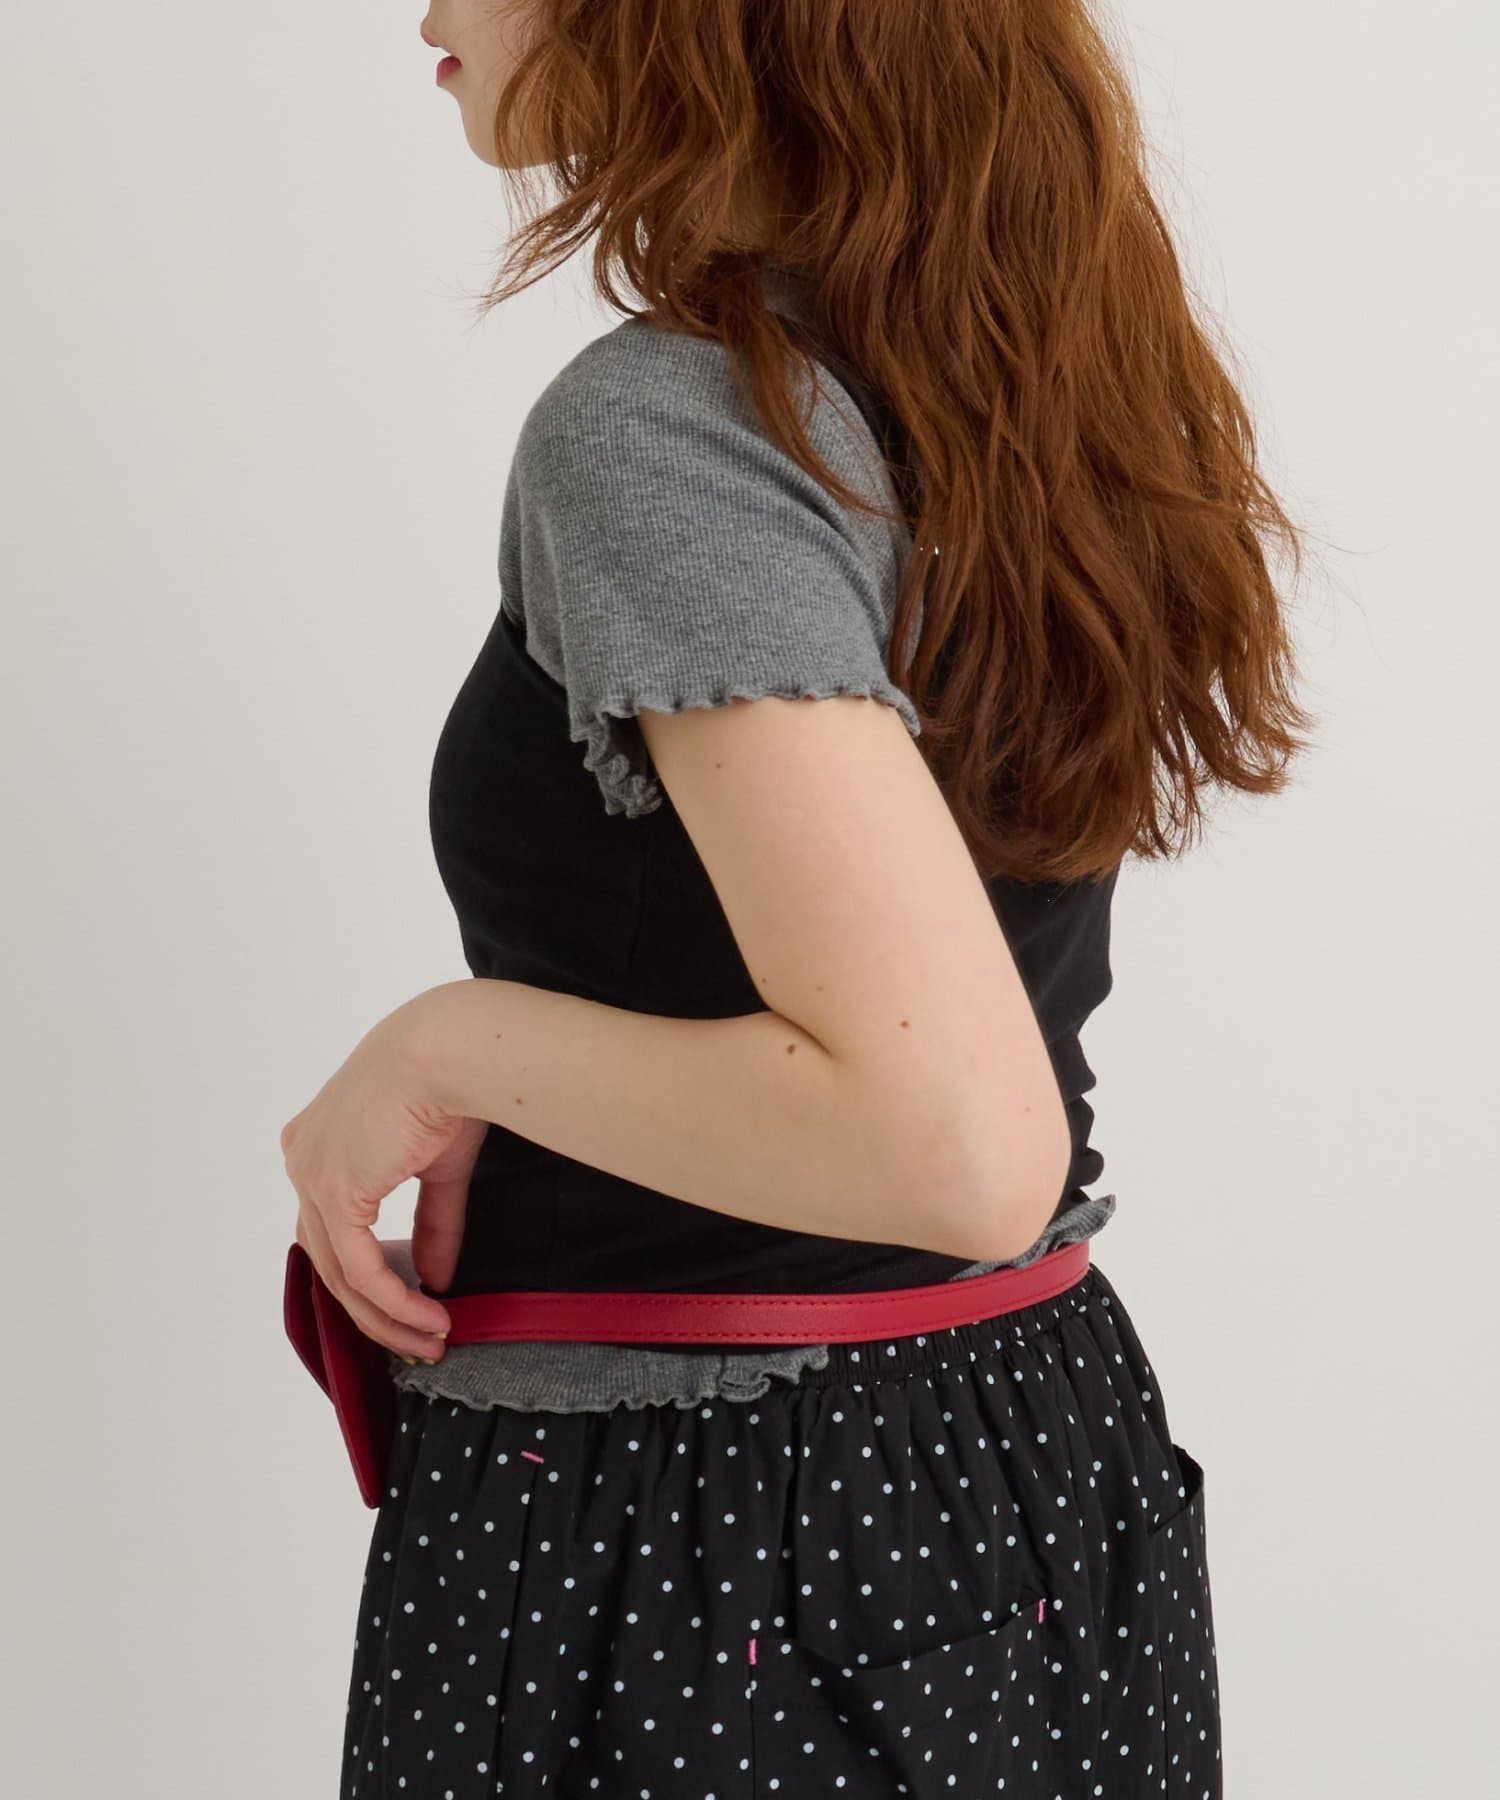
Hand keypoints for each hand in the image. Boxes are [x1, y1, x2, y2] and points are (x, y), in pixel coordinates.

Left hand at [280, 989, 484, 1360]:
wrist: (448, 1050)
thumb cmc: (447, 1083)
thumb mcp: (437, 1166)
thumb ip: (432, 1223)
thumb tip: (435, 1279)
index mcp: (320, 1143)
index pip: (334, 1227)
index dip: (368, 1273)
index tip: (409, 1305)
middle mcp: (304, 1160)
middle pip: (332, 1259)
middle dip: (377, 1309)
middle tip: (419, 1340)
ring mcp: (312, 1178)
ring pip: (341, 1274)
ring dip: (387, 1316)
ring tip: (430, 1340)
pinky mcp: (333, 1194)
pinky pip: (360, 1270)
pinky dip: (394, 1301)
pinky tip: (427, 1316)